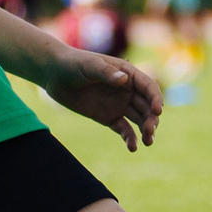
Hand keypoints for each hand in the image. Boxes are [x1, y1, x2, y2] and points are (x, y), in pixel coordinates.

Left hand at [43, 43, 162, 151]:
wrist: (55, 75)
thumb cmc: (74, 63)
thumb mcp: (89, 66)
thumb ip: (106, 73)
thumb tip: (124, 79)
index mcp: (128, 74)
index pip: (148, 87)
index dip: (156, 98)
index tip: (157, 110)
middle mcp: (127, 90)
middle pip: (147, 106)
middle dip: (152, 118)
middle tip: (149, 130)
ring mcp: (119, 105)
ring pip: (139, 119)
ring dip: (146, 130)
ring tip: (147, 142)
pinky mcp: (109, 118)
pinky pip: (124, 129)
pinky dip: (130, 138)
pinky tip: (132, 147)